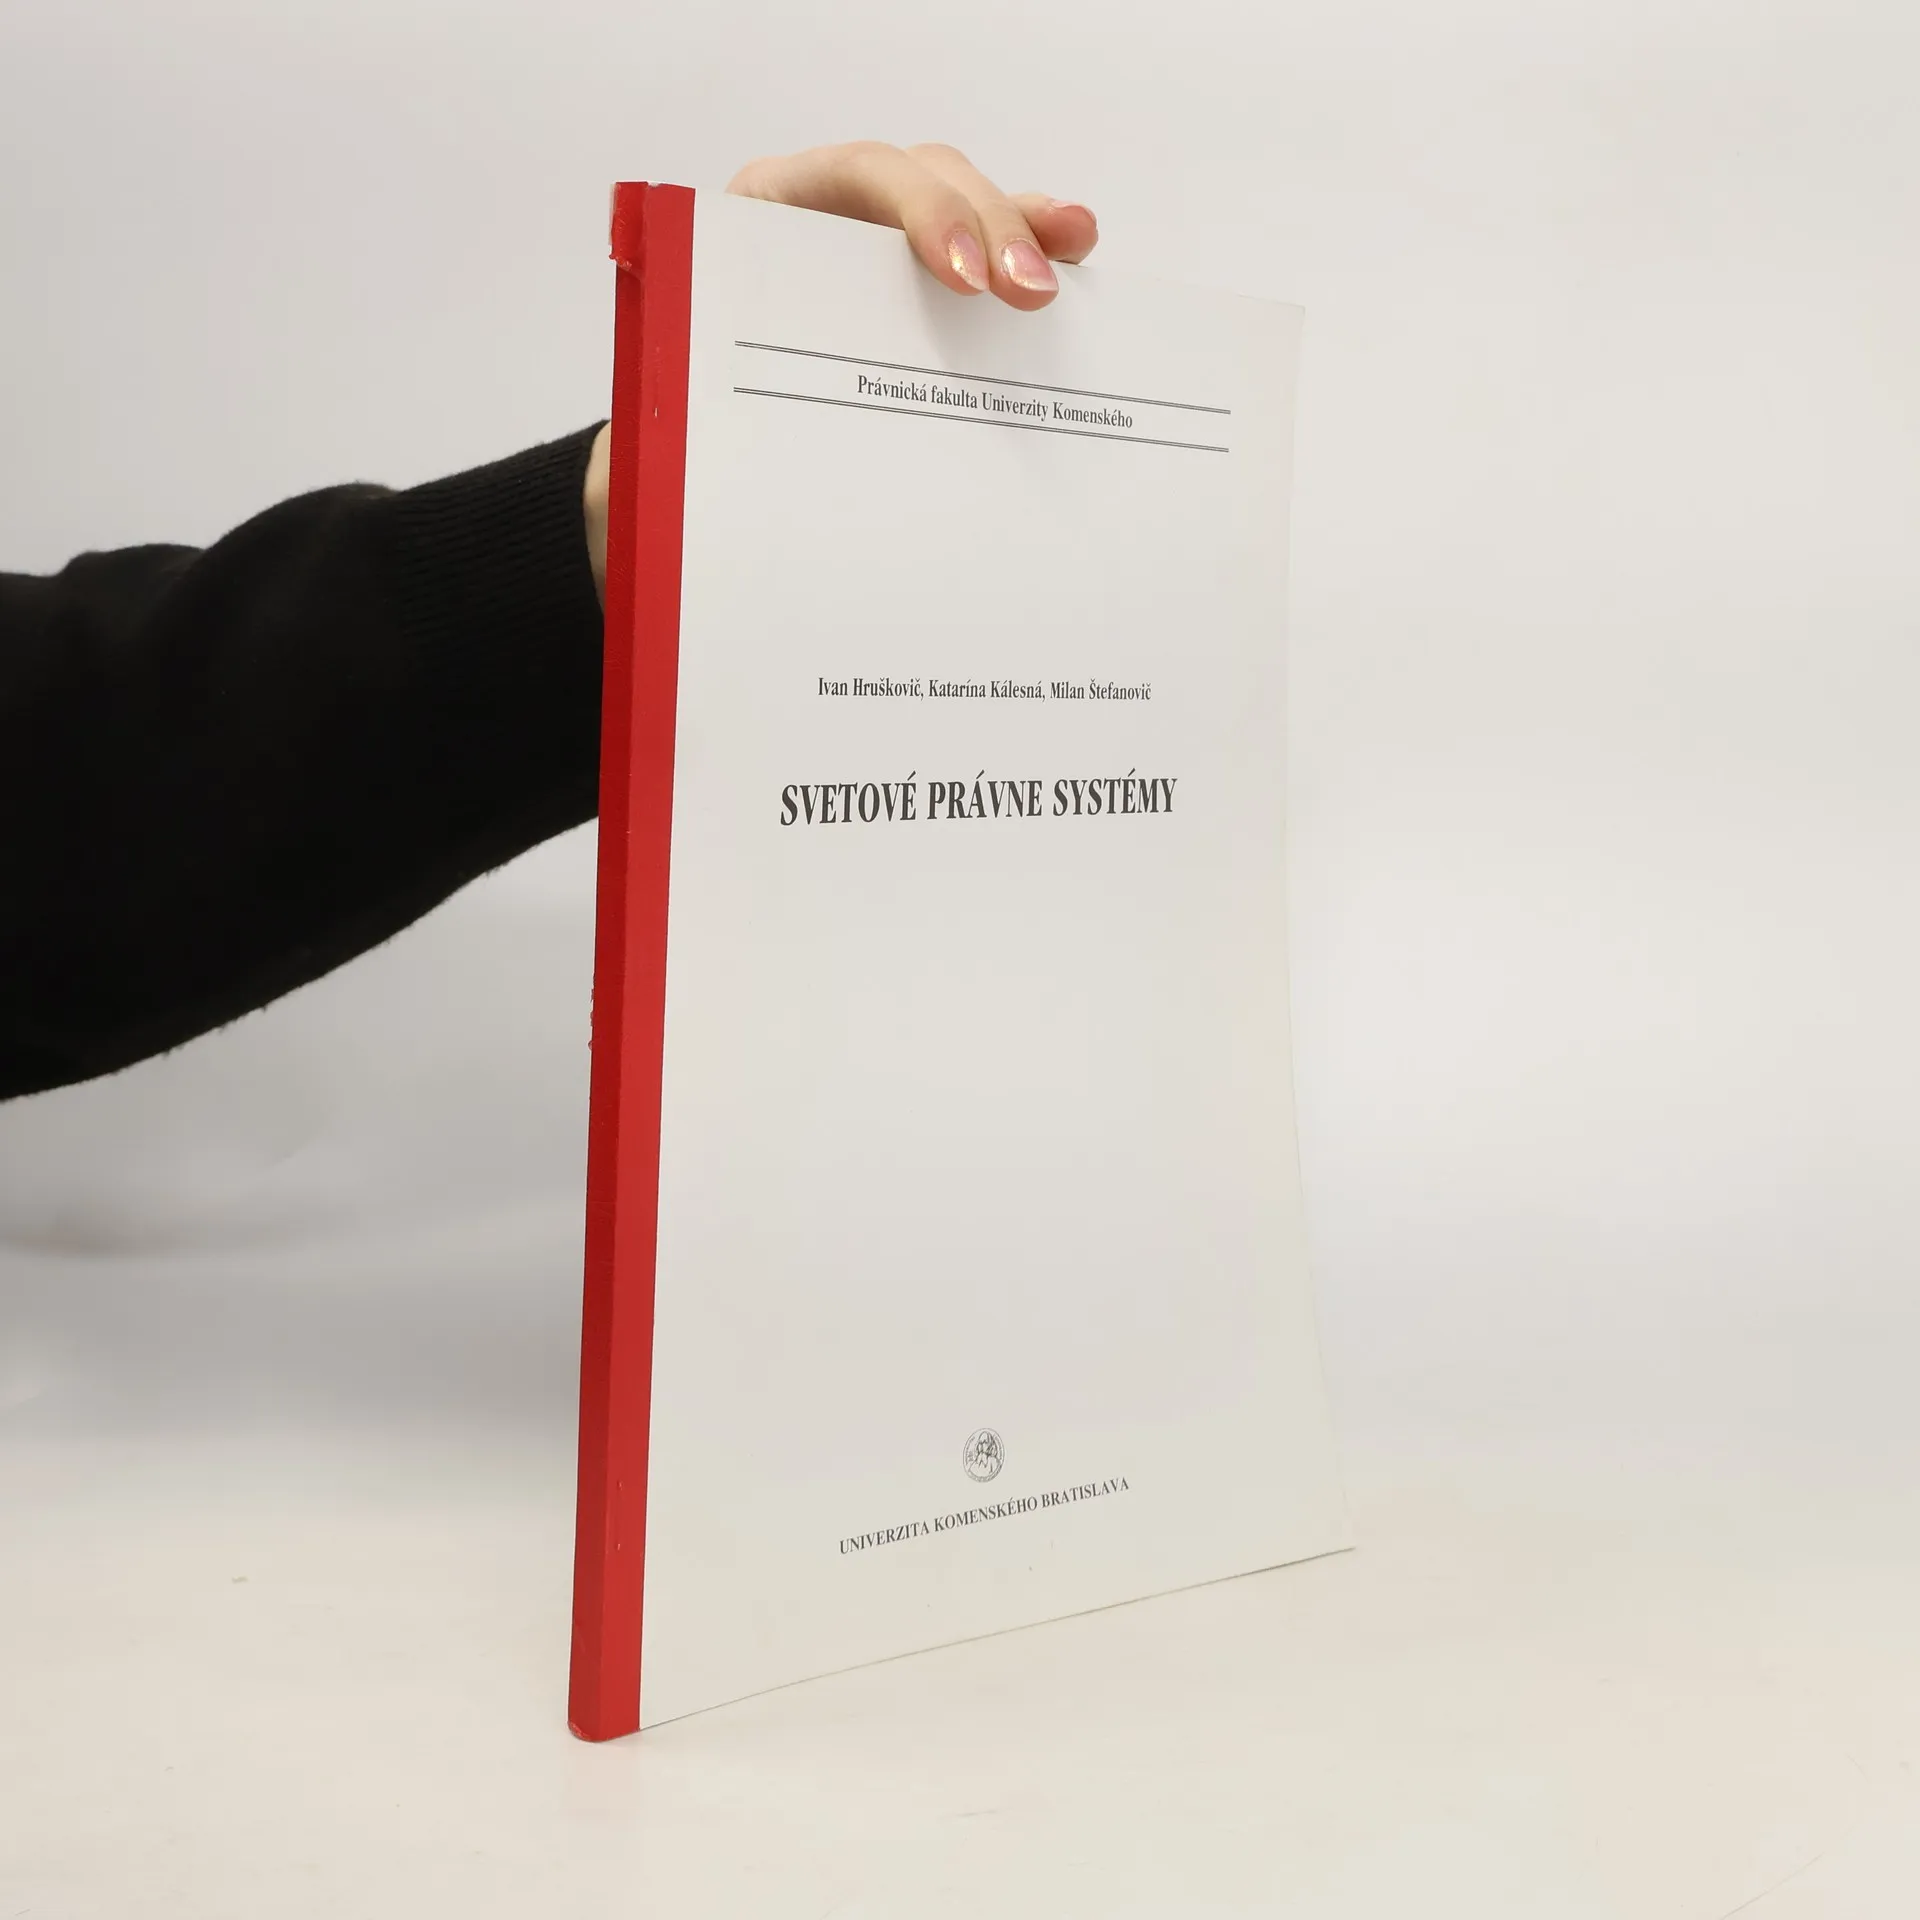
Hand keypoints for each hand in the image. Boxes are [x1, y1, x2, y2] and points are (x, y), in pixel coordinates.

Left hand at [586, 143, 1097, 598]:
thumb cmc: (700, 409)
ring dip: (1025, 230)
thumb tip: (805, 459)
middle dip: (992, 228)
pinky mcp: (919, 278)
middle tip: (1032, 296)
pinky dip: (1030, 250)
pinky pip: (985, 249)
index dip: (923, 215)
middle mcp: (830, 212)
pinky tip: (1075, 252)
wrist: (687, 424)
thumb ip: (755, 385)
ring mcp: (880, 239)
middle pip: (927, 179)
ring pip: (965, 205)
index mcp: (767, 216)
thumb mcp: (714, 382)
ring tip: (1074, 251)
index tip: (967, 281)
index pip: (859, 175)